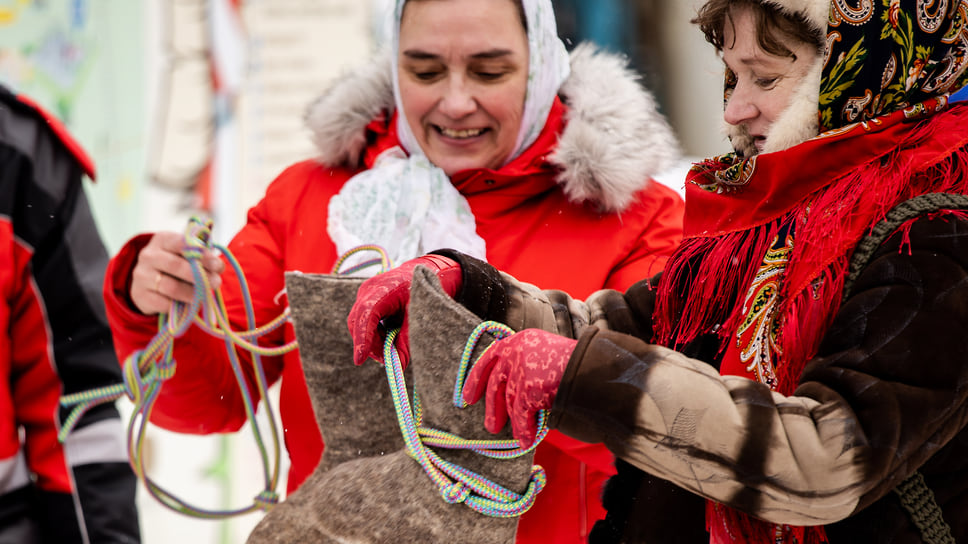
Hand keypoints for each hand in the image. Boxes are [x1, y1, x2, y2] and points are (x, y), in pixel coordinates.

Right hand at [130, 231, 224, 314]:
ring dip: (192, 293)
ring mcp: (142, 276)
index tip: (217, 265)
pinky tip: (190, 304)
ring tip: (205, 295)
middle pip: (176, 265)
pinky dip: (180, 305)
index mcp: (162, 240)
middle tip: (216, 282)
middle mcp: (148, 256)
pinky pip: (164, 303)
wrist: (148, 284)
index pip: (182, 243)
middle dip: (199, 275)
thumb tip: (218, 266)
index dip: (202, 254)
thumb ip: (202, 257)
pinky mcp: (140, 295)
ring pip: (171, 287)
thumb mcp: (186, 255)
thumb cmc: (175, 266)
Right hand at [348, 254, 461, 366]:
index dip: (363, 338)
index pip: (367, 314)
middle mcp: (369, 290)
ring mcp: (365, 294)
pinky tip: (389, 335)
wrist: (427, 271)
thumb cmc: (424, 292)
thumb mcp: (419, 316)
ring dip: (372, 340)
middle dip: (370, 344)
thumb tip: (398, 365)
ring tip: (392, 345)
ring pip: (359, 324)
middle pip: (358, 323)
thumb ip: (408, 340)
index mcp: (384, 289)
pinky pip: (364, 321)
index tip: (359, 360)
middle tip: (388, 359)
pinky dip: (374, 333)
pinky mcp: (366, 299)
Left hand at [461, 328, 576, 447]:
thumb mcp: (544, 351)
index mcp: (519, 340)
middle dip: (491, 407)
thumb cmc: (575, 363)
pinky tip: (524, 441)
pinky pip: (521, 415)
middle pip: (495, 384)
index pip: (489, 358)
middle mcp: (516, 352)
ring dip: (507, 421)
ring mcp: (522, 370)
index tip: (467, 397)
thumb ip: (524, 363)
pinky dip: (523, 430)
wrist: (596, 366)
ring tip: (502, 433)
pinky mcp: (529, 388)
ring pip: (508, 402)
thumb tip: (507, 389)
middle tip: (490, 425)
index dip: (475, 379)